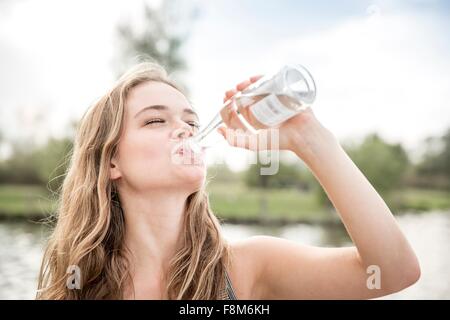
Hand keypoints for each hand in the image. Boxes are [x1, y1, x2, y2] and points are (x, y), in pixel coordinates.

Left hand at [217, 75, 336, 162]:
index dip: (228, 105)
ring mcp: (272, 98)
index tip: (224, 103)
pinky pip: (267, 80)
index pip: (237, 110)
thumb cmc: (280, 141)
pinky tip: (251, 80)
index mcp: (255, 119)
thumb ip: (235, 141)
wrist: (301, 135)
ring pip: (254, 87)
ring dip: (244, 84)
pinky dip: (258, 77)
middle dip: (234, 93)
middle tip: (229, 93)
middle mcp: (262, 108)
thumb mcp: (254, 143)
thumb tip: (218, 131)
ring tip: (239, 86)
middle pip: (244, 96)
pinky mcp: (281, 91)